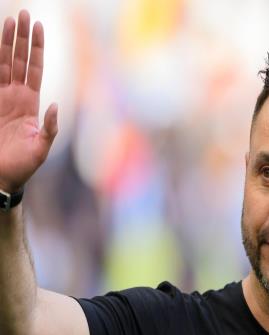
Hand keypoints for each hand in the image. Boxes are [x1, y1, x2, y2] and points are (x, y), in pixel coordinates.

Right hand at [0, 10, 57, 193]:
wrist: (1, 176)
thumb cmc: (23, 165)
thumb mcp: (42, 148)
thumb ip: (50, 128)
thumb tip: (56, 105)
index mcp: (30, 103)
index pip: (34, 69)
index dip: (36, 49)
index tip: (39, 28)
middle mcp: (15, 96)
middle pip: (19, 59)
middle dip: (22, 37)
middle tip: (25, 13)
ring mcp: (0, 98)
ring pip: (3, 62)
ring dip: (6, 41)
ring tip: (10, 19)